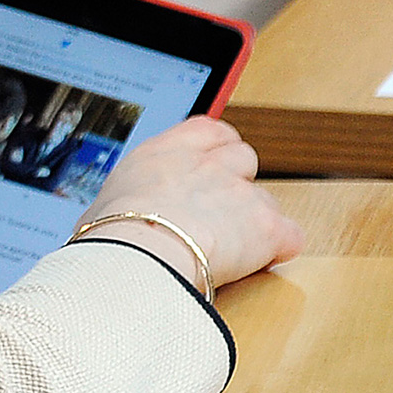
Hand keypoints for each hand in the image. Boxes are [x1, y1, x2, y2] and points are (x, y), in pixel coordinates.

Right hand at [76, 117, 302, 288]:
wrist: (138, 254)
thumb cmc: (110, 237)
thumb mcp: (103, 207)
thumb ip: (121, 205)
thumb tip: (106, 223)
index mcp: (165, 152)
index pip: (211, 130)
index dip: (216, 151)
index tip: (211, 169)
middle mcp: (208, 163)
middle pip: (244, 159)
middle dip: (237, 185)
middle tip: (219, 216)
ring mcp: (240, 191)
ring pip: (265, 200)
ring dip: (254, 222)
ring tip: (231, 249)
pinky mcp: (266, 225)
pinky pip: (290, 235)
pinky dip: (278, 250)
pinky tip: (259, 262)